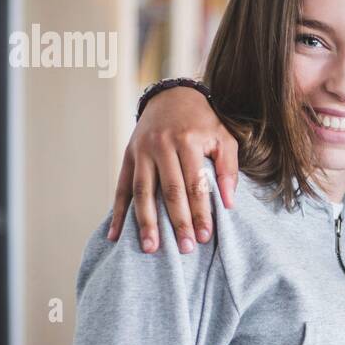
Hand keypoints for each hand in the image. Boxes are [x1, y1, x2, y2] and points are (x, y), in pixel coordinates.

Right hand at [108, 86, 239, 252]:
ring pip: (142, 192)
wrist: (172, 96)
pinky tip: (115, 235)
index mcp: (188, 141)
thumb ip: (228, 169)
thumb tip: (229, 203)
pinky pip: (122, 188)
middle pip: (169, 191)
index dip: (200, 211)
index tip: (206, 236)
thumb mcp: (224, 137)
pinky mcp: (128, 156)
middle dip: (177, 222)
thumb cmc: (203, 122)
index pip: (195, 184)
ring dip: (145, 222)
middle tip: (185, 248)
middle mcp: (162, 146)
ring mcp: (141, 152)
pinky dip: (118, 212)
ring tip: (150, 248)